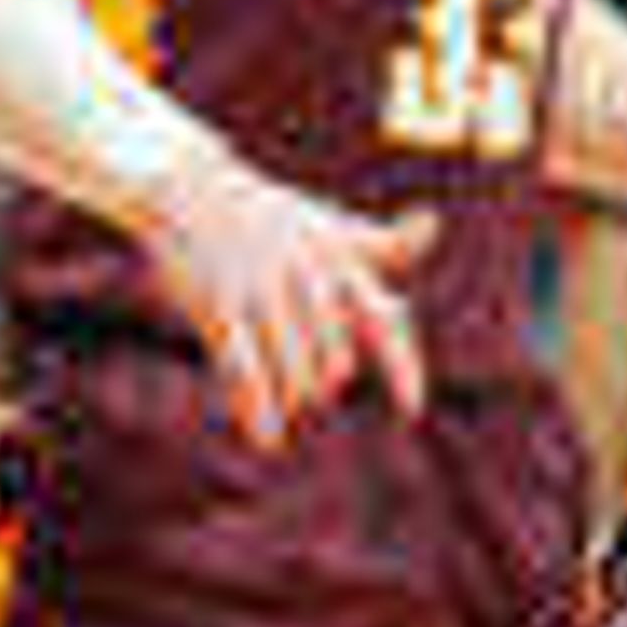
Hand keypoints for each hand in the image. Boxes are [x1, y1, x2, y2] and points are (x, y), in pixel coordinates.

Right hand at [135, 152, 436, 453]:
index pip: (381, 319)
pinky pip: (245, 368)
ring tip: (289, 405)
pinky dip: (258, 409)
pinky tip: (268, 440)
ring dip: (294, 398)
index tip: (413, 410)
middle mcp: (307, 271)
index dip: (401, 367)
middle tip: (315, 391)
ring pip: (294, 372)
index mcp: (339, 256)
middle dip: (325, 383)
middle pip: (335, 359)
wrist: (193, 187)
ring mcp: (262, 286)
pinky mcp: (220, 301)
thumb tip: (433, 221)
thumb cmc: (273, 214)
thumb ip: (384, 241)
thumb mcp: (330, 223)